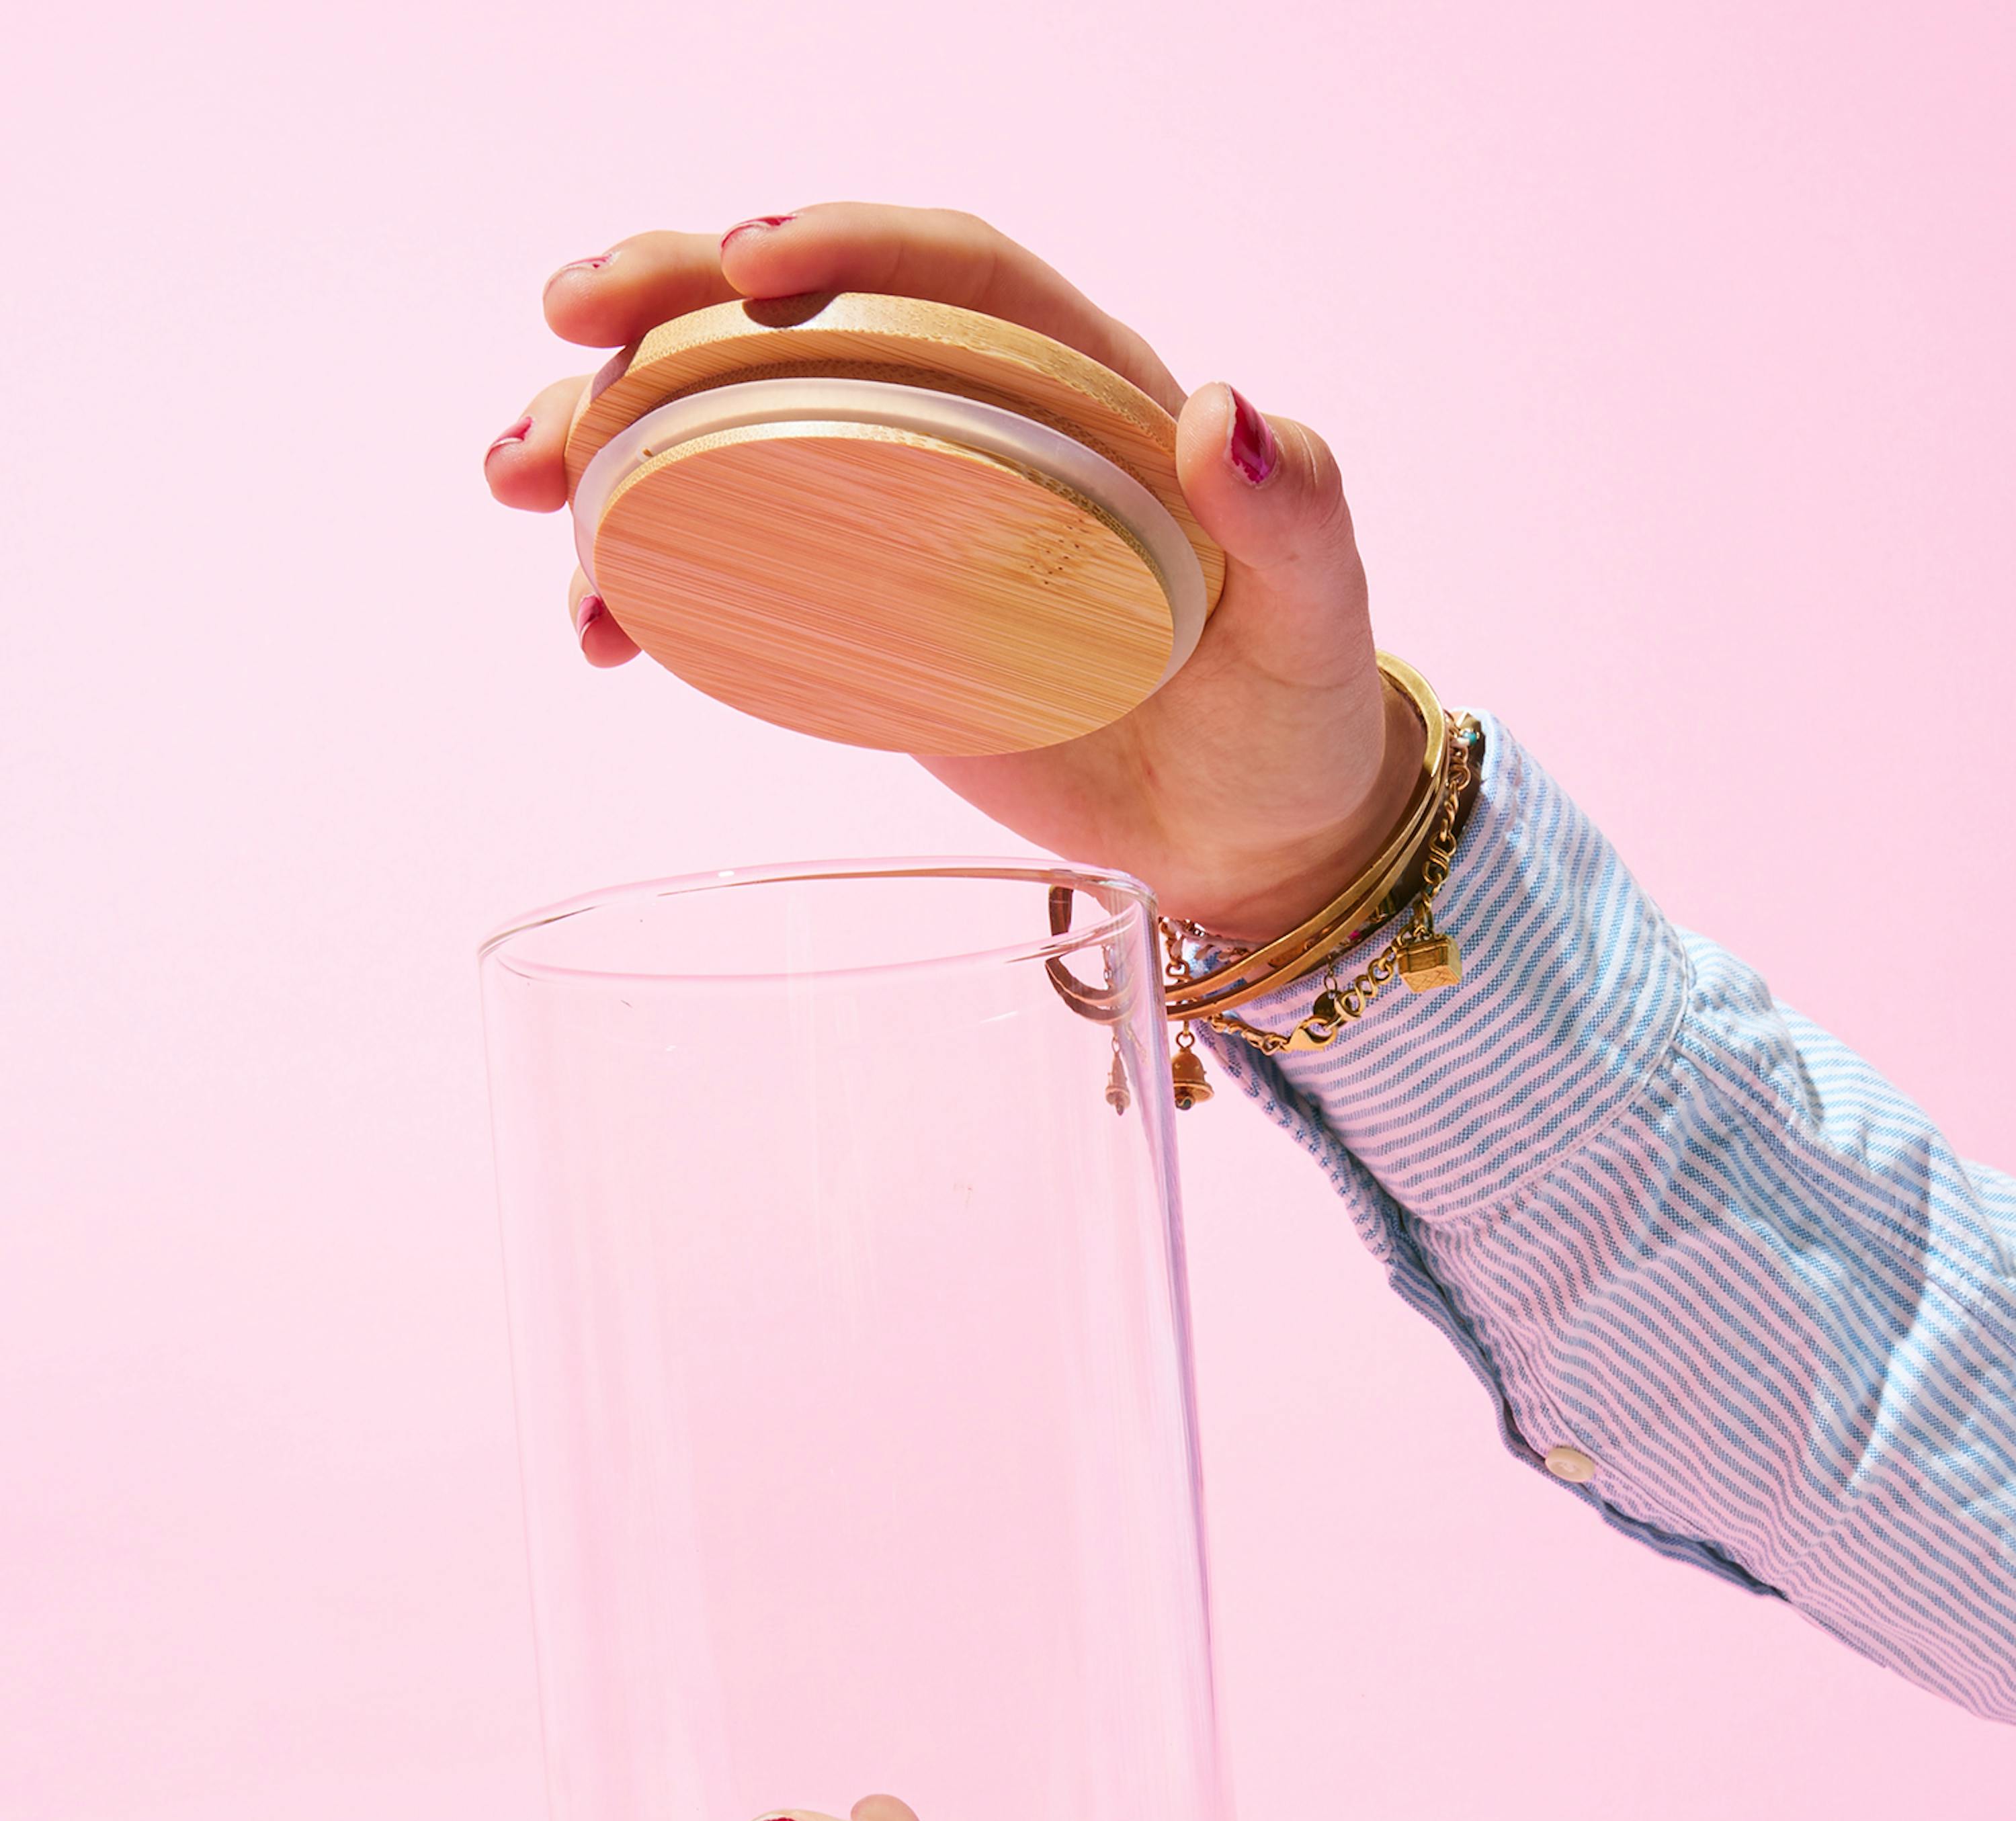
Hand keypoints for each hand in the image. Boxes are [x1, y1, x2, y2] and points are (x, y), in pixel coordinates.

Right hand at [482, 204, 1421, 938]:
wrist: (1242, 830)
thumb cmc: (1288, 712)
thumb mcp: (1317, 617)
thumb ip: (1295, 515)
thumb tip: (1225, 413)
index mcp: (1080, 391)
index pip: (951, 277)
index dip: (846, 252)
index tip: (747, 264)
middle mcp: (970, 430)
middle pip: (799, 330)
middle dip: (670, 309)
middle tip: (569, 320)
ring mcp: (893, 525)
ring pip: (726, 439)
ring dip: (610, 442)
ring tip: (521, 477)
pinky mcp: (848, 623)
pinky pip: (722, 575)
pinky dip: (641, 583)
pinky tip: (591, 621)